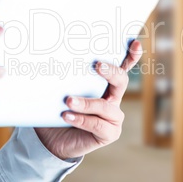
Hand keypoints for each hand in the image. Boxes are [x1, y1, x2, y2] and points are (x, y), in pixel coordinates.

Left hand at [35, 40, 142, 159]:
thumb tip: (47, 56)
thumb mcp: (59, 90)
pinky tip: (67, 116)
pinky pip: (97, 125)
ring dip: (87, 103)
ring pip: (106, 106)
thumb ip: (61, 76)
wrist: (52, 139)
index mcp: (105, 84)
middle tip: (97, 65)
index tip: (135, 43)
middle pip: (121, 81)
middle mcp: (113, 98)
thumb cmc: (57, 109)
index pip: (121, 67)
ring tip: (69, 101)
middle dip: (112, 72)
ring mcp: (113, 117)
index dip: (131, 56)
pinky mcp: (109, 133)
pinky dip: (81, 119)